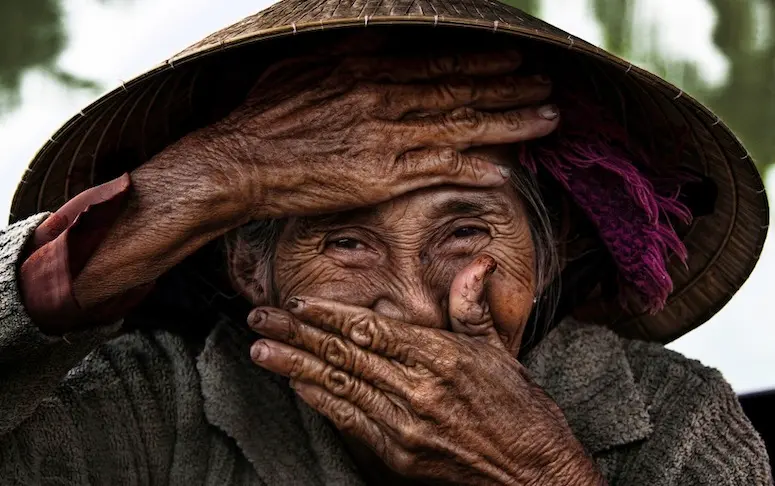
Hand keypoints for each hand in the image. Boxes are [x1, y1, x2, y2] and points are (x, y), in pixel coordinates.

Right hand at [179, 49, 558, 219]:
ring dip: (508, 123)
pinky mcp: (380, 177)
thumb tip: (378, 37)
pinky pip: (437, 169)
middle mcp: (382, 97)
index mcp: (364, 67)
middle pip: (459, 91)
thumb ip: (346, 50)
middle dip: (509, 89)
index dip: (482, 63)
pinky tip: (504, 170)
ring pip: (459, 126)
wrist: (239, 162)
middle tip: (547, 88)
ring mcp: (385, 137)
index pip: (437, 63)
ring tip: (546, 121)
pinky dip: (472, 168)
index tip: (515, 61)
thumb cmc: (265, 117)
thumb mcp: (300, 64)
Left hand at [248, 256, 603, 485]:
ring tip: (262, 348)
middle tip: (261, 317)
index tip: (298, 302)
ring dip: (296, 366)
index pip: (373, 329)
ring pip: (340, 387)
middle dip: (298, 333)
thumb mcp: (500, 351)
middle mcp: (419, 389)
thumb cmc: (521, 410)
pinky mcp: (401, 456)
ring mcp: (407, 425)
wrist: (536, 475)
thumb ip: (473, 308)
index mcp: (442, 357)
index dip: (330, 314)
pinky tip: (296, 385)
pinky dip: (321, 402)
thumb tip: (479, 261)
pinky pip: (351, 422)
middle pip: (346, 354)